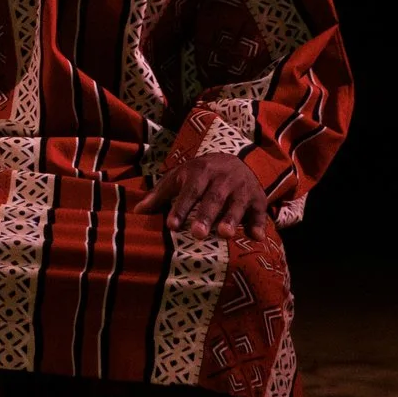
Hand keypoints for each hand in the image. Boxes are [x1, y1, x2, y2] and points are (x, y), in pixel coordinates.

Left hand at [129, 154, 271, 239]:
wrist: (237, 160)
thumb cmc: (201, 174)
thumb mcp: (180, 177)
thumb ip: (161, 194)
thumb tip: (137, 211)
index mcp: (201, 172)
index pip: (189, 191)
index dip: (181, 208)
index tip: (172, 225)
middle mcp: (223, 179)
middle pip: (213, 198)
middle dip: (206, 216)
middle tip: (197, 234)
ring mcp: (242, 188)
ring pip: (237, 204)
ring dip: (232, 219)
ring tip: (225, 234)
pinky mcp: (258, 198)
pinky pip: (260, 211)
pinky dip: (259, 224)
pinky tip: (257, 237)